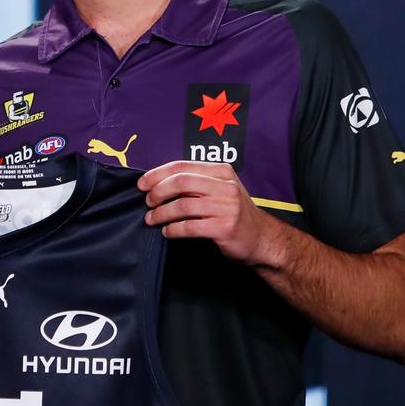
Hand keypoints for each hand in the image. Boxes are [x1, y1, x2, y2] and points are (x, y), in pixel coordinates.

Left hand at [137, 160, 278, 266]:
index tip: (142, 184)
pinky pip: (190, 226)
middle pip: (180, 182)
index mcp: (222, 172)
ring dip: (161, 213)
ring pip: (182, 206)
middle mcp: (226, 187)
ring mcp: (227, 207)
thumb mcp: (220, 190)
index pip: (182, 166)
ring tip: (152, 219)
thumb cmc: (234, 214)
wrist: (262, 239)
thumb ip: (196, 183)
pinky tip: (167, 232)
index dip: (157, 174)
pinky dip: (173, 229)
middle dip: (158, 192)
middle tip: (148, 202)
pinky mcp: (225, 228)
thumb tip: (157, 182)